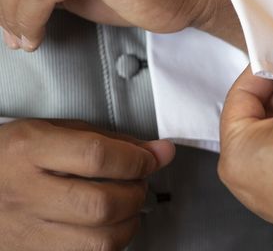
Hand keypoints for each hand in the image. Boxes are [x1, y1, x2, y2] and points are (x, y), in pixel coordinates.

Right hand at [0, 119, 174, 250]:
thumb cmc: (15, 156)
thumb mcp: (56, 131)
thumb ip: (112, 140)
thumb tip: (160, 152)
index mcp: (30, 149)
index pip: (97, 157)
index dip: (137, 159)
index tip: (153, 157)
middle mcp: (24, 193)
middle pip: (101, 205)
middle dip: (136, 194)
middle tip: (138, 184)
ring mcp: (24, 232)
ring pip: (98, 242)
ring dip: (128, 225)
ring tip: (125, 207)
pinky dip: (108, 244)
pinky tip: (105, 227)